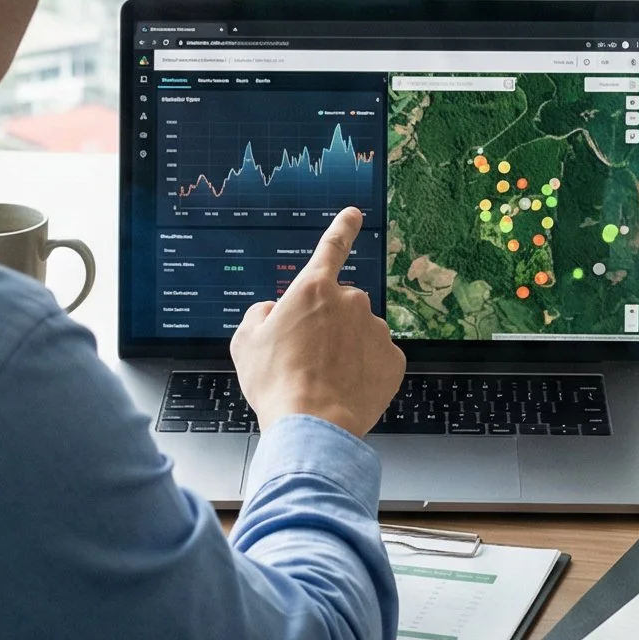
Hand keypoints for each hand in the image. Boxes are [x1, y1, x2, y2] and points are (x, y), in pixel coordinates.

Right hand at [231, 208, 405, 437]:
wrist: (312, 424)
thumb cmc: (276, 383)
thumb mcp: (245, 342)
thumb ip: (259, 315)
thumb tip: (272, 311)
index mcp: (313, 289)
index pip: (331, 247)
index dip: (342, 228)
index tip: (354, 214)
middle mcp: (350, 301)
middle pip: (340, 304)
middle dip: (328, 323)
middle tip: (308, 356)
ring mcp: (375, 330)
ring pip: (360, 332)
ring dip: (346, 347)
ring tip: (324, 378)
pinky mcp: (393, 359)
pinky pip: (377, 358)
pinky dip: (364, 369)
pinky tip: (345, 386)